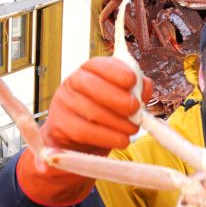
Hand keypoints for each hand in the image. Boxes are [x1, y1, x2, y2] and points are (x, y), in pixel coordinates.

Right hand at [16, 56, 151, 206]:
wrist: (77, 141)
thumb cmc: (102, 114)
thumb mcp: (119, 98)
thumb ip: (135, 90)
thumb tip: (145, 87)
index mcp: (87, 71)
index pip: (99, 65)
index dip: (116, 71)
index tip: (132, 81)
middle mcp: (72, 84)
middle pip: (92, 86)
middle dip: (118, 98)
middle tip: (135, 109)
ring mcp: (63, 105)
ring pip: (91, 111)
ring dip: (118, 122)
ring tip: (133, 129)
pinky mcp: (60, 127)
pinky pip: (85, 132)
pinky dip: (107, 137)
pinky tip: (122, 140)